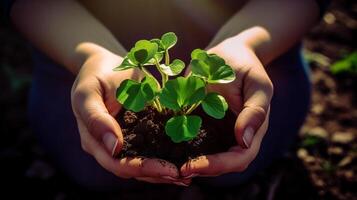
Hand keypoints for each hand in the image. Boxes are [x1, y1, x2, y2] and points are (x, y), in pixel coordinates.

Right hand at [71, 45, 187, 184]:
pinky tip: (186, 157)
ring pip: (145, 163)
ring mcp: (126, 141)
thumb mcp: (88, 93)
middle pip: (134, 170)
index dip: (143, 169)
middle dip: (159, 174)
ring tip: (189, 173)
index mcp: (95, 143)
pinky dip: (168, 154)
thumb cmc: (94, 77)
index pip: (118, 164)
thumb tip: (114, 148)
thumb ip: (96, 119)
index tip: (168, 169)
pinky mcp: (140, 132)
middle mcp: (110, 148)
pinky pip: (154, 147)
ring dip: (166, 170)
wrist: (104, 65)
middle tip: (184, 176)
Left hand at [181, 39, 272, 176]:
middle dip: (201, 170)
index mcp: (252, 130)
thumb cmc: (245, 66)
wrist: (228, 54)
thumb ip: (255, 111)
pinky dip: (180, 147)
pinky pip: (191, 141)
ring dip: (189, 163)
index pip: (239, 158)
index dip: (218, 165)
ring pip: (205, 157)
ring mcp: (218, 133)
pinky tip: (162, 148)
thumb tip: (244, 141)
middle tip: (178, 171)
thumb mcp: (257, 84)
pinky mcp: (202, 125)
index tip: (194, 165)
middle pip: (222, 165)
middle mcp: (234, 137)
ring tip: (168, 165)